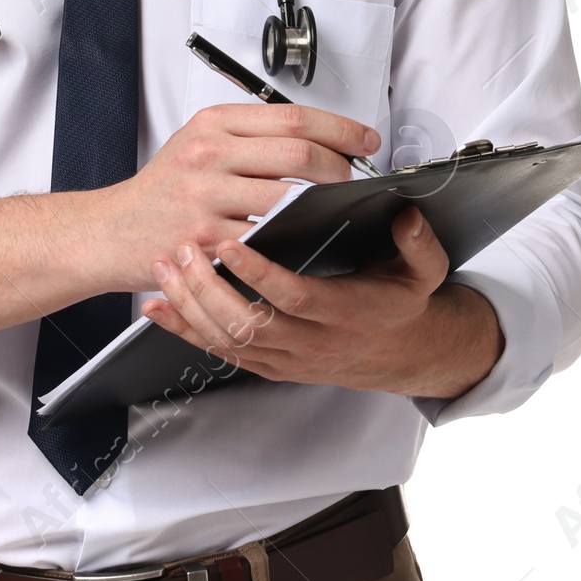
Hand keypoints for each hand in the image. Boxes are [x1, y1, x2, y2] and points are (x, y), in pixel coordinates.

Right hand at [90, 102, 377, 293]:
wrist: (109, 231)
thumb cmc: (160, 190)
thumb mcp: (197, 143)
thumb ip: (248, 136)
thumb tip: (313, 136)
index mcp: (213, 124)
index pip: (294, 117)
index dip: (341, 128)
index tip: (363, 140)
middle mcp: (209, 153)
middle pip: (299, 152)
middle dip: (339, 168)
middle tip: (351, 178)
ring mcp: (206, 196)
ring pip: (289, 197)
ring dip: (321, 206)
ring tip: (329, 209)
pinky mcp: (206, 238)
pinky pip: (266, 236)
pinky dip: (290, 237)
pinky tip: (298, 238)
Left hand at [140, 205, 503, 399]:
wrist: (401, 355)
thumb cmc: (400, 305)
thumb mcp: (423, 273)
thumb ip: (419, 244)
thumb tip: (408, 216)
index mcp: (343, 313)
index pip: (294, 297)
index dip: (259, 274)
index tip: (232, 244)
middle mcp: (310, 342)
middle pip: (248, 323)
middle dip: (209, 288)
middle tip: (184, 249)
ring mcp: (285, 357)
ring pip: (227, 340)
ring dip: (190, 305)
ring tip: (166, 266)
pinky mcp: (268, 365)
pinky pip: (219, 352)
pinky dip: (184, 330)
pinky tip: (157, 307)